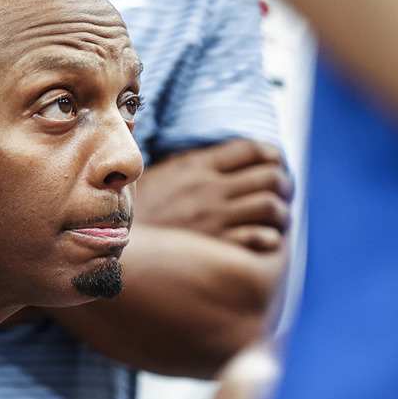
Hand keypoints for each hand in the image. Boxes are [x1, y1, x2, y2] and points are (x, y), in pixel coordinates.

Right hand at [135, 138, 291, 251]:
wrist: (113, 249)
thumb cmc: (133, 214)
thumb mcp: (156, 176)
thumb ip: (185, 164)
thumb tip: (212, 156)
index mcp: (195, 167)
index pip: (250, 149)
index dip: (271, 155)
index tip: (274, 163)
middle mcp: (209, 190)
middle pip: (270, 176)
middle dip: (284, 183)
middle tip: (283, 192)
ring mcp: (214, 219)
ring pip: (271, 206)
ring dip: (282, 212)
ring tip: (277, 218)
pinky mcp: (215, 248)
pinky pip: (259, 239)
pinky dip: (270, 238)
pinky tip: (266, 240)